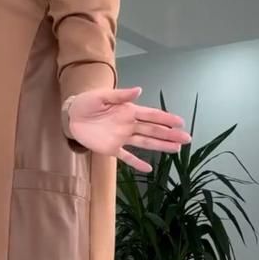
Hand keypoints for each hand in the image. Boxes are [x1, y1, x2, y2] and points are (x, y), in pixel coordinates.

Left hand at [66, 87, 190, 172]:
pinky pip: (127, 157)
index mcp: (128, 110)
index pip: (151, 115)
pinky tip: (148, 169)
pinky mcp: (112, 149)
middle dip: (170, 135)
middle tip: (186, 139)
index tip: (180, 122)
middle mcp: (129, 125)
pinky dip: (137, 163)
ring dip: (160, 146)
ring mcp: (122, 138)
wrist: (71, 116)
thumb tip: (139, 90)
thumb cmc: (86, 102)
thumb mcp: (102, 95)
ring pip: (145, 143)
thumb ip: (120, 95)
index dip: (166, 118)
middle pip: (153, 131)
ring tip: (176, 150)